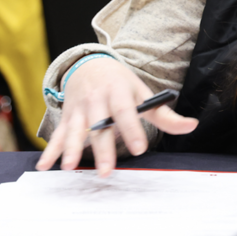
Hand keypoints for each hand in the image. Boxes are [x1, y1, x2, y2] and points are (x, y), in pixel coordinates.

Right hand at [35, 57, 197, 175]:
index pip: (125, 111)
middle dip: (102, 148)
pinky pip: (57, 135)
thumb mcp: (143, 93)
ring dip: (71, 149)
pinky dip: (50, 151)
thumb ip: (165, 114)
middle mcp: (97, 100)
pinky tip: (45, 166)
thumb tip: (191, 126)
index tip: (140, 148)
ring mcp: (79, 109)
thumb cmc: (121, 84)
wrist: (90, 65)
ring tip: (70, 167)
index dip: (132, 129)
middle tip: (106, 170)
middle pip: (99, 126)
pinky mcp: (67, 117)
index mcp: (118, 91)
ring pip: (75, 131)